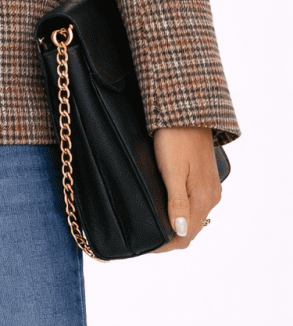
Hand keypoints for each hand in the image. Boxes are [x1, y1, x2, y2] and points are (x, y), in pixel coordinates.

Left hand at [151, 125, 221, 251]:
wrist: (187, 110)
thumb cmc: (176, 138)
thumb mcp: (172, 170)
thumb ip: (177, 202)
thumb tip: (180, 232)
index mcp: (203, 198)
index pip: (185, 236)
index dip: (166, 245)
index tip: (147, 247)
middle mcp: (211, 197)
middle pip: (191, 229)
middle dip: (171, 237)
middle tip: (146, 238)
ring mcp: (210, 187)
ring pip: (194, 216)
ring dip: (177, 225)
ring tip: (154, 224)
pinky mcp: (206, 177)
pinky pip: (195, 203)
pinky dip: (182, 211)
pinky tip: (168, 206)